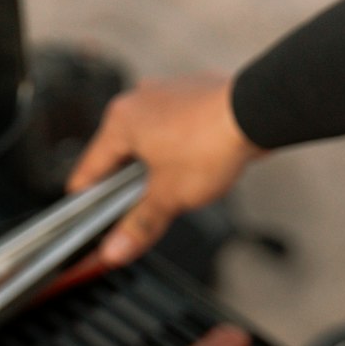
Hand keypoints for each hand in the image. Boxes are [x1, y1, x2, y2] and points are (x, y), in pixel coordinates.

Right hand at [67, 73, 264, 266]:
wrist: (257, 113)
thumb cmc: (211, 143)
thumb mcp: (168, 197)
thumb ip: (139, 225)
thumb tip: (115, 251)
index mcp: (119, 122)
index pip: (88, 171)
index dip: (87, 203)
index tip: (89, 223)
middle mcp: (136, 101)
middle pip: (116, 157)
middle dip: (124, 188)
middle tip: (137, 214)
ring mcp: (163, 94)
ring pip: (144, 143)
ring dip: (150, 170)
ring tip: (167, 192)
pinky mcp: (188, 97)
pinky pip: (168, 130)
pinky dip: (171, 151)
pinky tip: (187, 169)